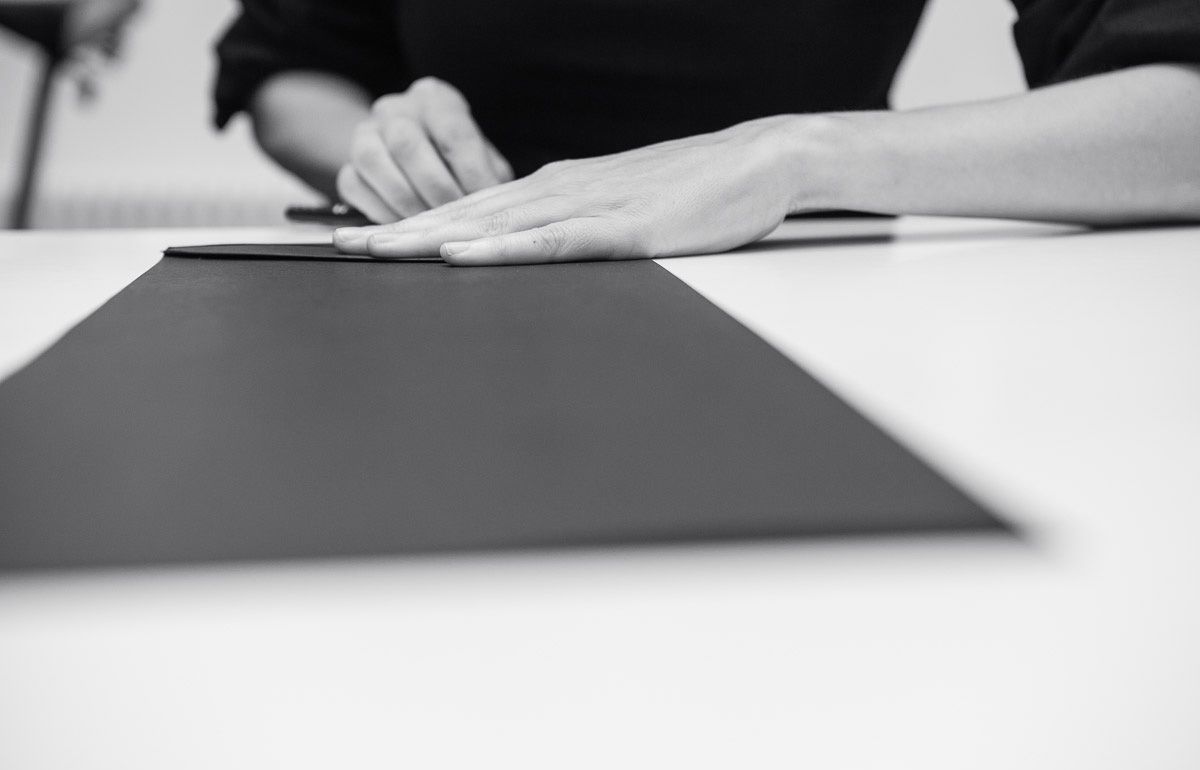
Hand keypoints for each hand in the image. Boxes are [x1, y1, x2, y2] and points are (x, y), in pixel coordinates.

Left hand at [334, 116, 809, 263]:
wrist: (758, 161)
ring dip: (431, 239)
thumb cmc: (695, 190)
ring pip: (495, 225)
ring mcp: (590, 206)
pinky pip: (552, 241)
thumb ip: (577, 224)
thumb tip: (540, 246)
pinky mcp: (624, 229)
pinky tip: (463, 257)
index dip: (416, 223)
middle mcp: (561, 189)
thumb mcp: (622, 206)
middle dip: (401, 231)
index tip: (369, 237)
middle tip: (342, 245)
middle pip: (467, 214)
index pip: (475, 208)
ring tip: (377, 251)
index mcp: (560, 187)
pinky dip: (501, 251)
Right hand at [337, 77, 514, 223]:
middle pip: (407, 144)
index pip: (453, 131)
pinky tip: (405, 225)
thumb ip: (489, 176)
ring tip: (431, 226)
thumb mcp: (482, 159)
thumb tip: (495, 205)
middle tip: (457, 218)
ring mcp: (364, 132)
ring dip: (404, 200)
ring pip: (372, 160)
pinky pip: (352, 185)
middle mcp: (395, 108)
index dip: (471, 171)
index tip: (486, 201)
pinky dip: (379, 210)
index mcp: (435, 99)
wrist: (413, 156)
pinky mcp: (347, 164)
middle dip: (435, 189)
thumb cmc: (458, 160)